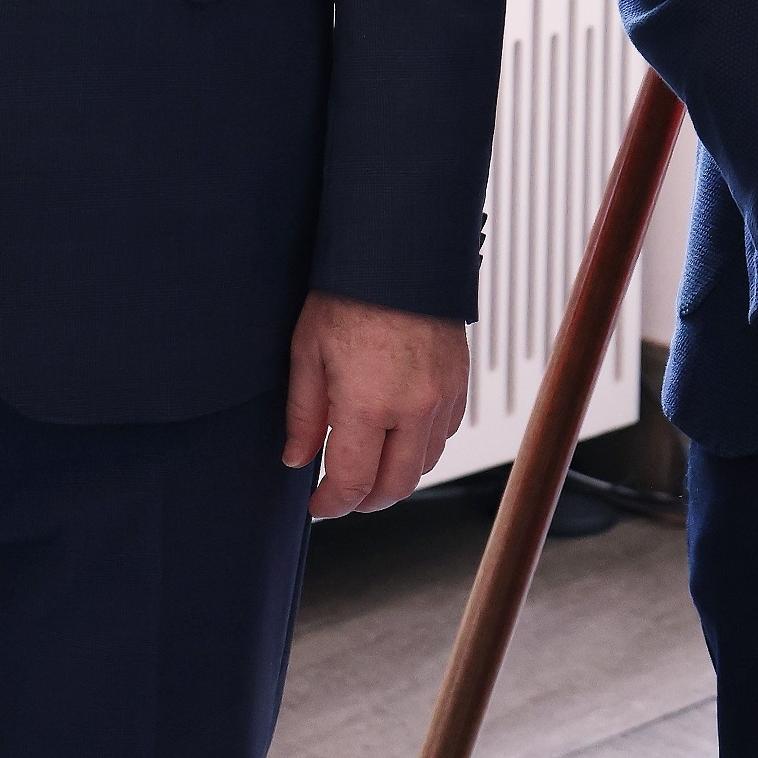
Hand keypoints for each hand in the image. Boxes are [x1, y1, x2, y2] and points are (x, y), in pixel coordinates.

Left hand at [283, 293, 469, 519]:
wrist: (398, 251)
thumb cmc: (348, 294)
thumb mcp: (308, 352)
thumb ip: (304, 415)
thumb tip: (297, 459)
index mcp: (369, 404)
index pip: (353, 483)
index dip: (332, 504)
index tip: (317, 505)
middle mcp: (414, 409)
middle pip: (396, 487)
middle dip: (365, 501)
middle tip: (342, 495)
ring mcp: (443, 397)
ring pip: (426, 465)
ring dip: (396, 476)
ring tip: (368, 465)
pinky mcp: (460, 383)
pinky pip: (445, 434)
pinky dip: (422, 447)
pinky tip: (398, 434)